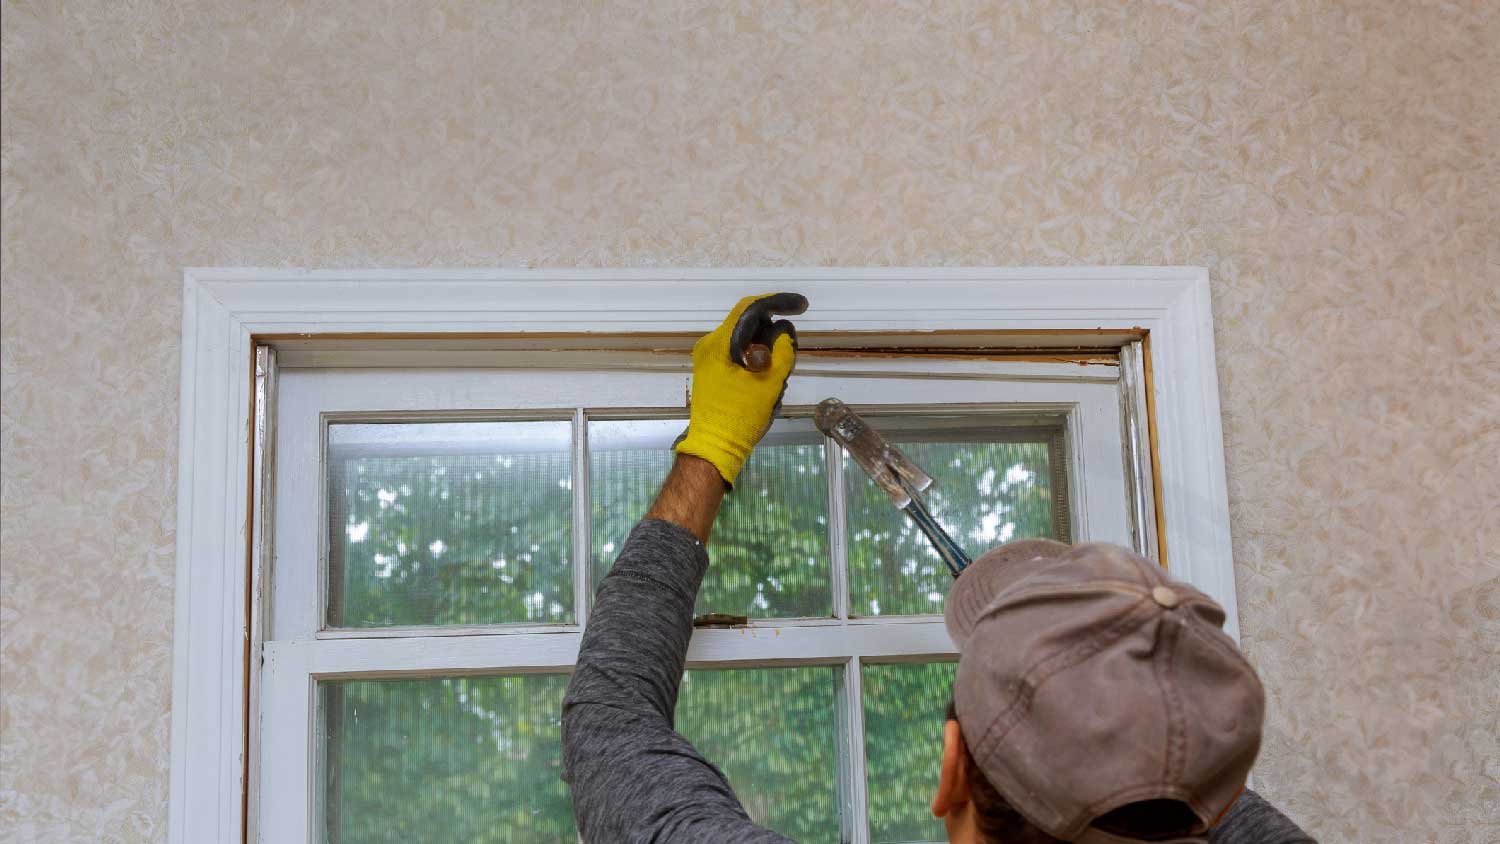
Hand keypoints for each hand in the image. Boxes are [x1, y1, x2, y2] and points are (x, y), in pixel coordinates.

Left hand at [675, 293, 806, 485]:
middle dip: (774, 338)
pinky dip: (758, 366)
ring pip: (748, 343)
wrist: (715, 448)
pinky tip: (765, 388)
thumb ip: (781, 352)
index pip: (750, 308)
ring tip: (775, 384)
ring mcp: (710, 360)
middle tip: (788, 361)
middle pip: (750, 326)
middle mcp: (711, 346)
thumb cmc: (740, 417)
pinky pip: (741, 357)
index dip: (778, 302)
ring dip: (768, 356)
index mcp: (719, 344)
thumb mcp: (769, 383)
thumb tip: (783, 332)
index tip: (801, 307)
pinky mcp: (714, 373)